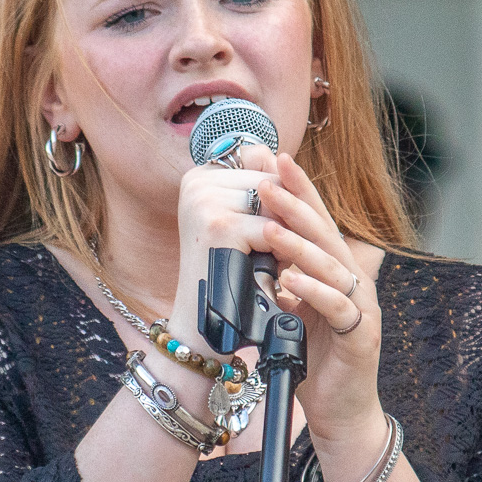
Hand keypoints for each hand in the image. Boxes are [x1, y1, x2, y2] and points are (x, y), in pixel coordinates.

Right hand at [168, 143, 281, 339]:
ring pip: (275, 203)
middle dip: (283, 214)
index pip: (259, 159)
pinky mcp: (218, 225)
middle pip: (271, 180)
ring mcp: (204, 201)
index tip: (277, 223)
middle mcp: (196, 182)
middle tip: (276, 249)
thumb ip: (257, 187)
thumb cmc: (228, 274)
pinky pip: (271, 229)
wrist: (203, 325)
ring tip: (275, 259)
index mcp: (198, 176)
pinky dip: (279, 252)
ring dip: (284, 232)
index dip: (278, 193)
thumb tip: (280, 156)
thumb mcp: (240, 223)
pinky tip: (272, 271)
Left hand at [254, 153, 387, 468]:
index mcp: (335, 272)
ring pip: (332, 267)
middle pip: (325, 234)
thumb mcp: (291, 312)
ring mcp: (361, 309)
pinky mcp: (361, 337)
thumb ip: (282, 280)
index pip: (315, 221)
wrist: (340, 413)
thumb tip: (258, 245)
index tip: (271, 159)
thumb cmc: (315, 360)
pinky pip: (339, 309)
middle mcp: (352, 283)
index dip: (297, 189)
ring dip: (298, 244)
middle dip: (294, 203)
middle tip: (265, 179)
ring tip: (269, 225)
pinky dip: (314, 292)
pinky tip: (292, 281)